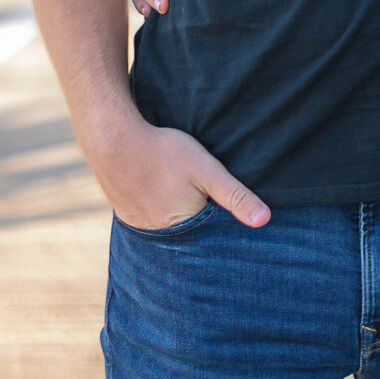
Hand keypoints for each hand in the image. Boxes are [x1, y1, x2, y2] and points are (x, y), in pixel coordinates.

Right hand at [95, 114, 269, 230]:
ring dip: (181, 220)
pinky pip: (153, 222)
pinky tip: (165, 197)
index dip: (223, 224)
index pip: (212, 237)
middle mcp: (161, 237)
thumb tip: (264, 220)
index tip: (228, 213)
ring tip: (183, 197)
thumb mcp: (207, 169)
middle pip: (191, 235)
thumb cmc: (164, 152)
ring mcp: (141, 228)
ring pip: (172, 230)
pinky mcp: (129, 217)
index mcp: (183, 229)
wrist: (115, 141)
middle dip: (203, 224)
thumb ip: (235, 195)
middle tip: (203, 198)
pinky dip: (162, 213)